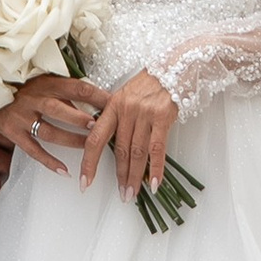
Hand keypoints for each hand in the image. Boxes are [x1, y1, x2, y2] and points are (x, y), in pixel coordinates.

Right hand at [0, 71, 105, 174]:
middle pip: (59, 110)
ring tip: (88, 147)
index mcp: (46, 83)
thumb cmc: (24, 87)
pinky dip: (49, 161)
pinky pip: (33, 150)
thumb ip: (67, 91)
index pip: (75, 88)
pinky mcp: (13, 132)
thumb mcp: (45, 81)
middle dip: (80, 119)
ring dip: (70, 140)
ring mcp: (22, 117)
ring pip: (49, 131)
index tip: (113, 104)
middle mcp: (33, 99)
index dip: (96, 96)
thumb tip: (98, 100)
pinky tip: (64, 170)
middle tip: (99, 126)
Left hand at [79, 69, 179, 204]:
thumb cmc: (150, 83)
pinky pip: (158, 149)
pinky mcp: (163, 117)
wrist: (175, 66)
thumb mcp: (126, 96)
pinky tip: (156, 183)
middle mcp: (125, 110)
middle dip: (120, 176)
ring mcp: (144, 114)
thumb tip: (111, 145)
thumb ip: (117, 118)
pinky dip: (157, 168)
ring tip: (133, 193)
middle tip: (121, 195)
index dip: (89, 163)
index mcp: (112, 106)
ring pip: (137, 152)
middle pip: (119, 150)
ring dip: (135, 176)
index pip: (95, 139)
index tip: (85, 181)